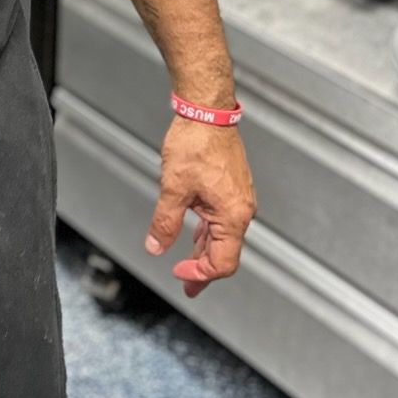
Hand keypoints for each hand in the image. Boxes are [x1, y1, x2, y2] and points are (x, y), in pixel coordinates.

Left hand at [144, 119, 255, 298]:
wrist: (207, 111)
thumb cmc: (196, 143)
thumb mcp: (173, 188)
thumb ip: (165, 222)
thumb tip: (156, 246)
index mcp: (233, 215)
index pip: (222, 262)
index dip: (200, 274)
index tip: (177, 273)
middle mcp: (241, 209)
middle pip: (225, 252)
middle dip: (202, 269)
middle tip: (186, 285)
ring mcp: (238, 198)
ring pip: (222, 235)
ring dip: (204, 250)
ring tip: (188, 265)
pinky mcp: (232, 187)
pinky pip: (221, 218)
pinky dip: (207, 231)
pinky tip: (194, 234)